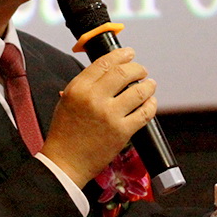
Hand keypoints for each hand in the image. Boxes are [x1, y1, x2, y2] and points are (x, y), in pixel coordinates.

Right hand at [40, 47, 157, 186]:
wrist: (65, 162)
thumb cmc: (65, 133)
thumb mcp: (67, 100)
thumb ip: (86, 84)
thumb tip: (110, 71)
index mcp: (78, 88)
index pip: (104, 62)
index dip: (121, 55)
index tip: (130, 53)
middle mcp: (94, 98)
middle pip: (124, 72)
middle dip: (138, 68)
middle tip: (142, 70)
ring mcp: (109, 115)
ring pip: (139, 90)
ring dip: (148, 85)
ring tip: (150, 84)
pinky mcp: (122, 131)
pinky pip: (145, 112)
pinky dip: (151, 104)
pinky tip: (150, 102)